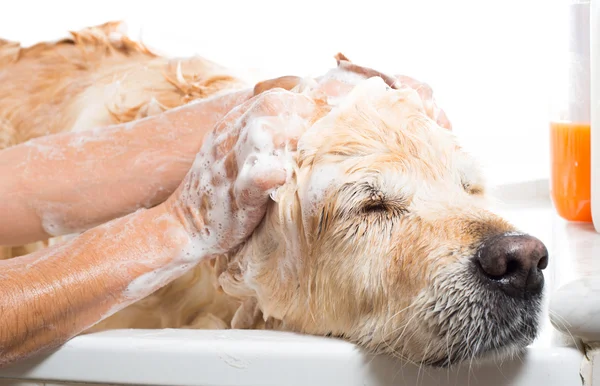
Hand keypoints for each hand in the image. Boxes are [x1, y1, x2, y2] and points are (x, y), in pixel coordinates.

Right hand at [165, 88, 317, 256]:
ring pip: (261, 133)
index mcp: (230, 126)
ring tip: (308, 150)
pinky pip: (255, 178)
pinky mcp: (235, 197)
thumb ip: (260, 133)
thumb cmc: (219, 188)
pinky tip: (286, 175)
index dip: (301, 103)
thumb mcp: (232, 150)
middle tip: (322, 133)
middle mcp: (228, 139)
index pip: (271, 96)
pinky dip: (273, 174)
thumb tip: (302, 122)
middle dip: (302, 114)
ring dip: (291, 136)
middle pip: (270, 105)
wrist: (182, 225)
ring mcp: (230, 166)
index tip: (321, 119)